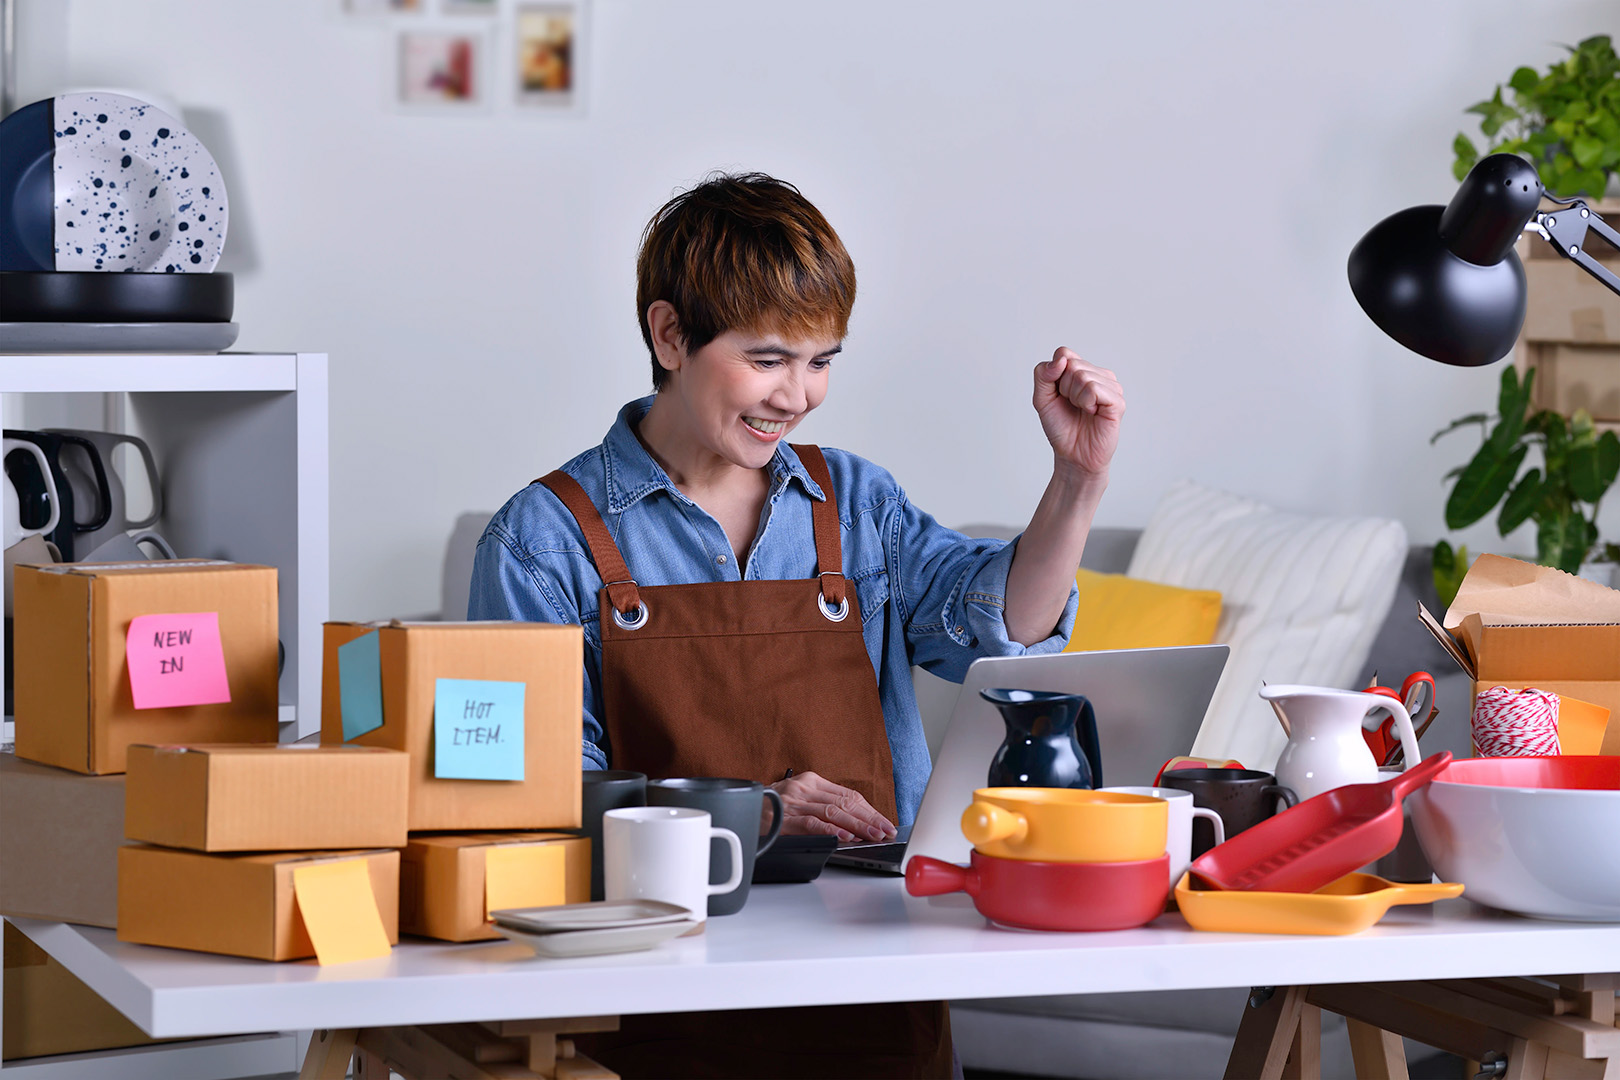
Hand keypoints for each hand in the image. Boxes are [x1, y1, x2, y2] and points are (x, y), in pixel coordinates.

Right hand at [769, 771, 896, 841]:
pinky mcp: (784, 819)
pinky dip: (830, 830)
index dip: (870, 810)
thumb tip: (856, 824)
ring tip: (873, 836)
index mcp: (811, 781)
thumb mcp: (799, 799)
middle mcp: (804, 789)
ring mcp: (793, 803)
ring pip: (833, 813)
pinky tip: (845, 837)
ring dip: (857, 826)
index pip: (848, 795)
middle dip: (869, 819)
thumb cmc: (772, 807)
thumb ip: (824, 806)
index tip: (884, 822)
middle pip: (844, 803)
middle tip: (885, 831)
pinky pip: (812, 824)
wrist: (741, 809)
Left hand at [1033, 347, 1124, 481]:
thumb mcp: (1042, 398)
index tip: (1058, 394)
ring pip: (1083, 376)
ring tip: (1082, 411)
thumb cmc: (1061, 427)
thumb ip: (1043, 374)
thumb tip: (1061, 360)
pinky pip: (1094, 389)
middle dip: (1064, 389)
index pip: (1064, 353)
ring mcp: (1110, 387)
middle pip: (1072, 364)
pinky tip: (1092, 413)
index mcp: (1082, 370)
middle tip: (1071, 406)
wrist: (1072, 454)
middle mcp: (1098, 375)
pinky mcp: (1117, 401)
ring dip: (1075, 398)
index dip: (1054, 375)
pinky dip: (1086, 403)